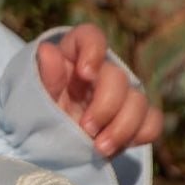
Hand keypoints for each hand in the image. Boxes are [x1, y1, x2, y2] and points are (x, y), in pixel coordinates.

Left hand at [37, 23, 161, 156]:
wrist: (43, 144)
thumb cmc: (35, 113)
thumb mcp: (33, 97)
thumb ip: (44, 77)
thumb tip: (47, 49)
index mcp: (72, 58)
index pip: (90, 36)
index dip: (93, 51)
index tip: (85, 74)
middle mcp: (99, 73)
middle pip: (118, 77)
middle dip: (105, 107)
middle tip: (85, 129)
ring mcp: (119, 96)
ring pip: (138, 102)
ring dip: (122, 128)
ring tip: (99, 148)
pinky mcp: (133, 119)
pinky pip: (152, 122)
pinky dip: (139, 135)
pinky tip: (117, 146)